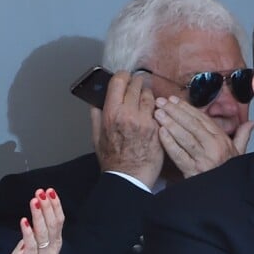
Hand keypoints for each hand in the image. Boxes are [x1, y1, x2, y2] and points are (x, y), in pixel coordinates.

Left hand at [17, 188, 63, 253]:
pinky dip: (28, 233)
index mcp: (54, 245)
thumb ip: (39, 239)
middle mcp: (52, 250)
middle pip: (54, 223)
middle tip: (43, 191)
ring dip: (39, 214)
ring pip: (44, 232)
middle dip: (48, 206)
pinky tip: (24, 221)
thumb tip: (35, 222)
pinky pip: (31, 246)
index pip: (58, 221)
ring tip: (35, 200)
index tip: (50, 191)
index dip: (55, 206)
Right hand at [91, 71, 163, 188]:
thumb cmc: (113, 160)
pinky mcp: (158, 127)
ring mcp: (145, 120)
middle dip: (137, 83)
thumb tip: (96, 100)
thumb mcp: (96, 137)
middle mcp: (129, 113)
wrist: (129, 177)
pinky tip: (152, 113)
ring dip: (147, 95)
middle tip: (136, 85)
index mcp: (111, 113)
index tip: (124, 76)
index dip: (123, 76)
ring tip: (145, 99)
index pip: (119, 81)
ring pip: (150, 95)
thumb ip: (96, 115)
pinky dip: (155, 109)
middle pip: (136, 84)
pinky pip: (158, 110)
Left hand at [154, 95, 253, 178]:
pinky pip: (178, 154)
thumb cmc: (228, 172)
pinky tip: (161, 132)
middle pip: (192, 125)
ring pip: (184, 137)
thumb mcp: (238, 154)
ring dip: (170, 123)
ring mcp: (202, 160)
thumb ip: (242, 136)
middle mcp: (213, 148)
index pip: (202, 120)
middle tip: (161, 102)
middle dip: (175, 112)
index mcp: (222, 141)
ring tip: (158, 113)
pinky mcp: (192, 172)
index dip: (187, 108)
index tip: (174, 100)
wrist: (224, 196)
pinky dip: (169, 142)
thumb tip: (251, 123)